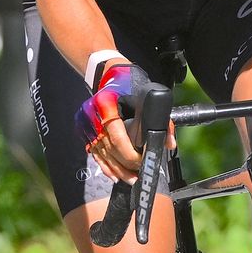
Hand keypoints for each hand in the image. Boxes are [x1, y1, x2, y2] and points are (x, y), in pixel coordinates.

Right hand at [75, 63, 151, 181]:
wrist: (108, 73)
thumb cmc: (128, 83)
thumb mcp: (146, 97)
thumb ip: (161, 121)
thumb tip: (168, 144)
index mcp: (105, 104)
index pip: (116, 137)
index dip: (130, 154)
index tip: (143, 162)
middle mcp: (91, 115)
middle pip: (108, 149)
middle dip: (125, 165)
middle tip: (140, 176)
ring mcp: (85, 123)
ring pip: (101, 153)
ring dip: (116, 169)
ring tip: (131, 179)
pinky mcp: (83, 128)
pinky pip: (93, 152)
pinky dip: (104, 165)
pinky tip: (114, 175)